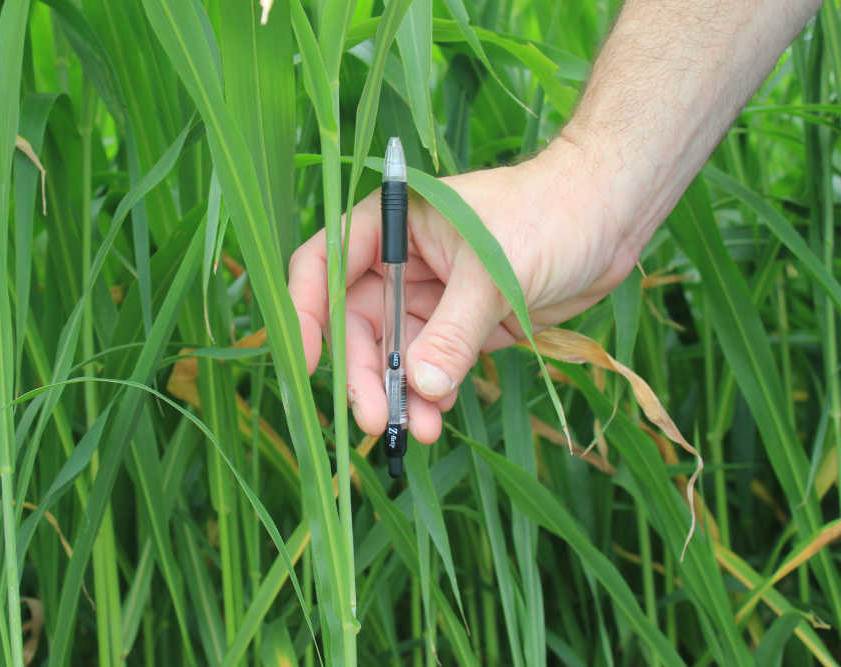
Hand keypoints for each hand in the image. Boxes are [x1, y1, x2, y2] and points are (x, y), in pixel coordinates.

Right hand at [288, 138, 641, 443]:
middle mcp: (403, 262)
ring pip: (394, 353)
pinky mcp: (463, 326)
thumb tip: (420, 387)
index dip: (305, 310)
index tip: (307, 361)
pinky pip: (434, 366)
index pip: (325, 262)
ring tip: (420, 431)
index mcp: (393, 224)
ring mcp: (432, 296)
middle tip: (377, 419)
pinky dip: (433, 395)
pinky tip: (439, 418)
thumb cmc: (551, 214)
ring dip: (402, 394)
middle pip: (356, 323)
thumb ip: (453, 331)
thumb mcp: (495, 273)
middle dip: (364, 373)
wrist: (613, 215)